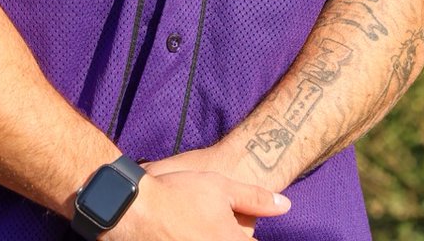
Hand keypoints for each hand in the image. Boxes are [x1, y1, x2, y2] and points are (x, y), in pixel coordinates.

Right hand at [107, 168, 288, 239]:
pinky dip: (197, 240)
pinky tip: (188, 231)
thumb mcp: (222, 187)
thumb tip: (286, 206)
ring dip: (213, 236)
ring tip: (199, 225)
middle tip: (211, 222)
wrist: (137, 209)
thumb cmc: (181, 194)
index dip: (249, 235)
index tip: (241, 228)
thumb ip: (256, 199)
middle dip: (233, 234)